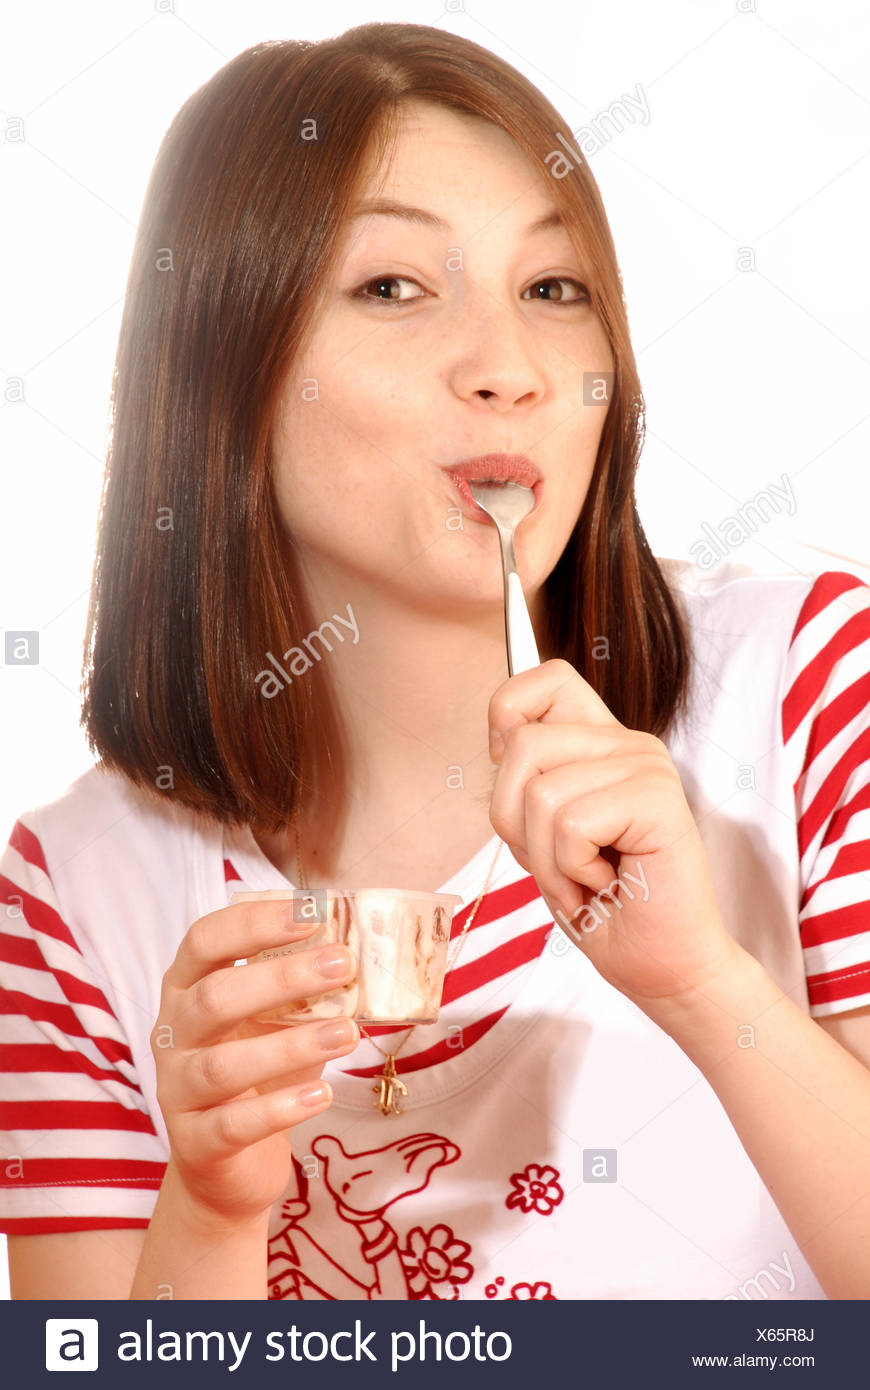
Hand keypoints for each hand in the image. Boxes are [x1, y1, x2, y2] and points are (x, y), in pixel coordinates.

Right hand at [151, 903, 358, 1227]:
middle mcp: (172, 1035)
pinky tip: (320, 1095)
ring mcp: (177, 1091)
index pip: (204, 941)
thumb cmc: (258, 1075)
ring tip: (347, 1034)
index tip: (310, 912)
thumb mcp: (276, 1022)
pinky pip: (233, 1125)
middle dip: (281, 977)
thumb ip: (301, 991)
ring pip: (223, 1065)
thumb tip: (359, 950)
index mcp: (186, 989)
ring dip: (290, 1046)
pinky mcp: (195, 1143)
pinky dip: (280, 1109)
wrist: (228, 1166)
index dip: (253, 923)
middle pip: (214, 998)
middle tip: (342, 965)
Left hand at [487, 658, 739, 1010]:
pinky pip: (570, 824)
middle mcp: (628, 742)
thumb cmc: (604, 905)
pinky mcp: (658, 798)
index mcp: (603, 742)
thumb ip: (528, 779)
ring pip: (540, 792)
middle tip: (559, 861)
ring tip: (586, 879)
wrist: (661, 966)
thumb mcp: (544, 833)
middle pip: (522, 745)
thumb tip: (501, 739)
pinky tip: (607, 883)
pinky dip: (572, 870)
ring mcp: (647, 766)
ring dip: (547, 859)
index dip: (508, 717)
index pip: (547, 679)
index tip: (519, 783)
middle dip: (514, 821)